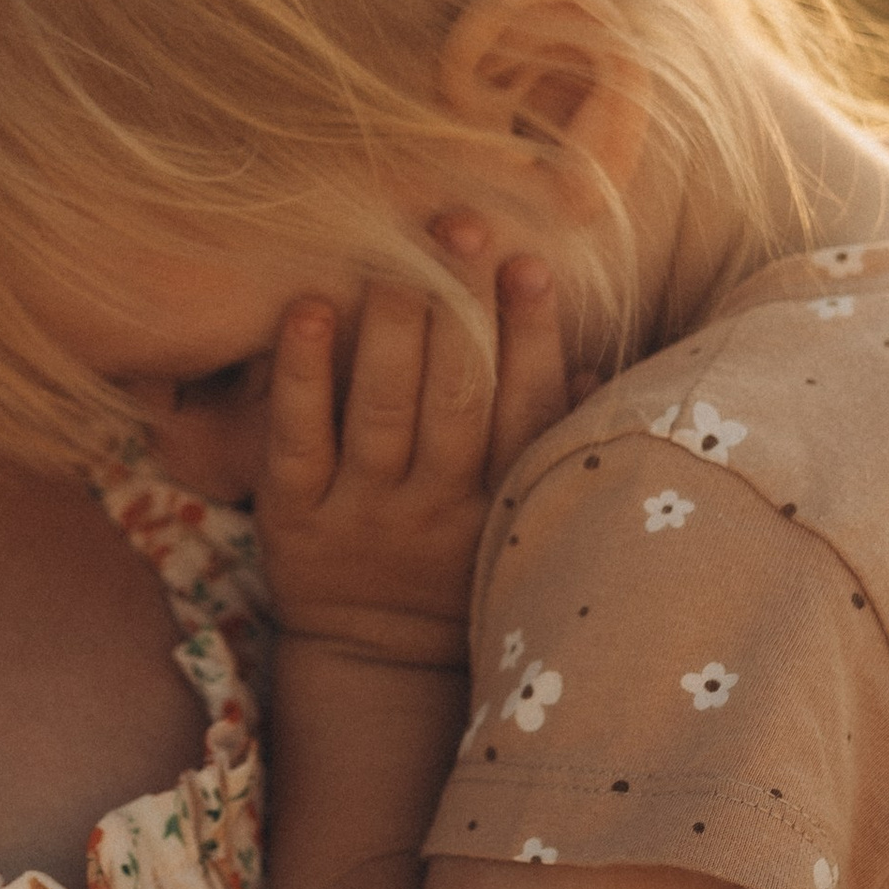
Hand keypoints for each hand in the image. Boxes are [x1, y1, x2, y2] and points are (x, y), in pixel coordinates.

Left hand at [258, 256, 569, 666]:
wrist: (373, 663)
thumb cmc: (456, 567)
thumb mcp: (517, 523)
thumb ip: (552, 446)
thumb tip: (594, 371)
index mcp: (500, 506)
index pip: (526, 411)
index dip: (532, 336)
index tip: (532, 263)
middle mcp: (435, 510)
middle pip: (454, 399)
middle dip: (461, 308)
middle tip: (460, 224)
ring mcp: (362, 513)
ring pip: (382, 409)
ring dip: (391, 324)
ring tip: (396, 251)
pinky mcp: (294, 517)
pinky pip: (298, 436)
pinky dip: (302, 372)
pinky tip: (307, 308)